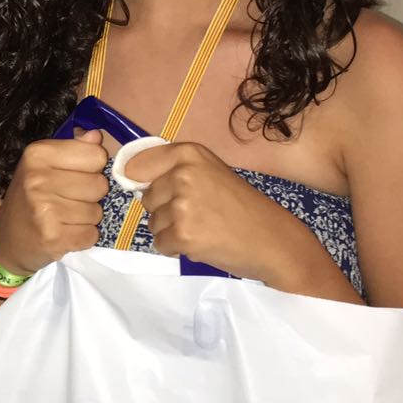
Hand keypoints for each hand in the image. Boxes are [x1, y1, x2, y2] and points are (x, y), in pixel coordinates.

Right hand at [0, 131, 108, 275]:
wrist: (7, 239)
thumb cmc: (30, 198)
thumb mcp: (44, 165)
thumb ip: (73, 149)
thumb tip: (96, 136)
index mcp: (38, 154)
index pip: (96, 155)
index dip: (92, 168)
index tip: (75, 176)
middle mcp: (38, 178)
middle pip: (100, 184)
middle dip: (91, 195)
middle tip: (69, 200)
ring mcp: (44, 209)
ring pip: (96, 212)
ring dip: (87, 218)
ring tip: (65, 217)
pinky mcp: (52, 237)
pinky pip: (91, 235)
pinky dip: (83, 237)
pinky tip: (65, 233)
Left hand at [127, 140, 326, 287]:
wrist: (272, 240)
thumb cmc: (242, 207)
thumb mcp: (210, 172)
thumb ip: (175, 170)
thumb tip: (130, 175)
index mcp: (189, 153)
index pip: (138, 164)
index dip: (141, 180)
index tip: (157, 190)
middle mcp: (183, 174)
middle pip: (147, 197)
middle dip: (165, 210)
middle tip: (198, 214)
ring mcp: (183, 204)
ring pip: (153, 222)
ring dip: (171, 230)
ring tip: (203, 228)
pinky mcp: (183, 234)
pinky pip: (161, 243)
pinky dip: (176, 248)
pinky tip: (201, 242)